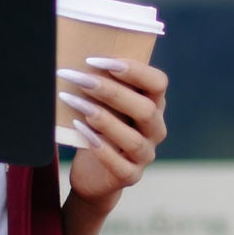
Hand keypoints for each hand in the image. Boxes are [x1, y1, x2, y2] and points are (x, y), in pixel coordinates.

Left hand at [59, 58, 168, 208]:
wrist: (94, 174)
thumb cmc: (99, 130)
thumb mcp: (105, 105)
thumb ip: (104, 85)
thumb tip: (75, 58)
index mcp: (154, 105)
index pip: (158, 83)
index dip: (133, 69)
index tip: (98, 60)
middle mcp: (155, 129)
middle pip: (145, 110)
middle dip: (112, 92)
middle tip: (80, 79)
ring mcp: (145, 155)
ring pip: (133, 139)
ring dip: (103, 119)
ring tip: (76, 104)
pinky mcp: (130, 176)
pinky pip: (119, 165)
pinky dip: (101, 148)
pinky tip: (81, 131)